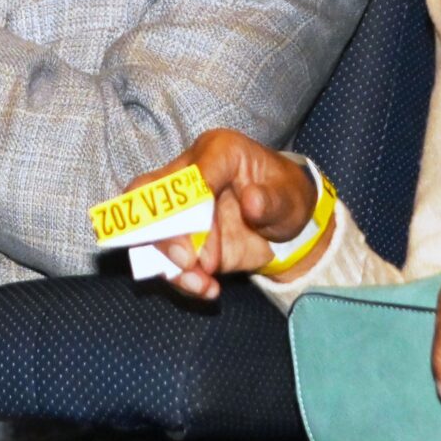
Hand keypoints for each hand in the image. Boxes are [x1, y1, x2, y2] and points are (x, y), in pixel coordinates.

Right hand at [139, 129, 326, 301]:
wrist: (286, 226)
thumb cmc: (286, 197)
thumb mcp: (290, 197)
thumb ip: (271, 200)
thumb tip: (252, 201)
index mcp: (217, 152)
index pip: (191, 173)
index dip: (190, 205)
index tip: (201, 235)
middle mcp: (190, 175)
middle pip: (150, 195)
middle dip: (163, 231)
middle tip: (187, 261)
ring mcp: (181, 208)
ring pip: (150, 229)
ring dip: (170, 262)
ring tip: (200, 284)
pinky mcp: (182, 239)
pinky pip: (166, 258)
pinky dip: (180, 278)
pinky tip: (206, 289)